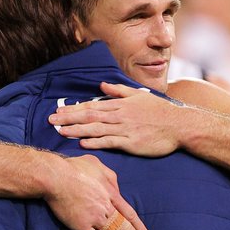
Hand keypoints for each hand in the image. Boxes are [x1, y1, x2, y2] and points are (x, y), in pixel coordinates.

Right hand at [45, 154, 149, 229]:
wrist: (55, 176)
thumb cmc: (74, 168)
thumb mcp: (98, 165)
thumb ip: (111, 177)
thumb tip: (117, 189)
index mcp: (111, 193)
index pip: (129, 213)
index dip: (138, 225)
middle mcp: (106, 208)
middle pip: (125, 226)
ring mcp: (95, 218)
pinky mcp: (82, 226)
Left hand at [48, 82, 184, 156]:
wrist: (179, 125)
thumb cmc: (160, 111)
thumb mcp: (139, 95)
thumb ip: (119, 90)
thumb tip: (102, 85)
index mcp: (120, 104)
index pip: (92, 106)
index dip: (73, 109)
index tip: (58, 111)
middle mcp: (119, 115)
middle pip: (89, 116)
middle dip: (68, 118)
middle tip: (51, 121)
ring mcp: (125, 129)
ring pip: (96, 128)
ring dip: (77, 130)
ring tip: (60, 131)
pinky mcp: (131, 142)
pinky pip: (109, 141)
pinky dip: (95, 142)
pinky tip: (82, 143)